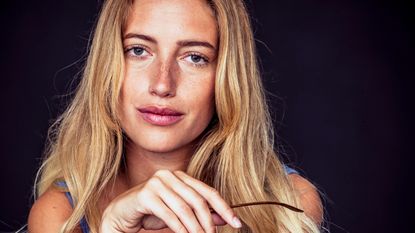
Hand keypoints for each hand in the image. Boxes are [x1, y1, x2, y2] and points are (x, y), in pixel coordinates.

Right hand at [99, 170, 242, 232]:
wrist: (121, 215)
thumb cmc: (151, 213)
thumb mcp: (179, 214)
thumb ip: (199, 214)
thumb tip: (224, 218)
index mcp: (180, 177)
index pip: (207, 191)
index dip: (224, 207)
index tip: (236, 222)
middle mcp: (169, 176)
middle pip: (198, 200)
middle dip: (209, 222)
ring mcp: (156, 183)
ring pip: (184, 208)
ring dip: (195, 228)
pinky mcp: (146, 195)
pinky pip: (169, 214)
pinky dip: (180, 228)